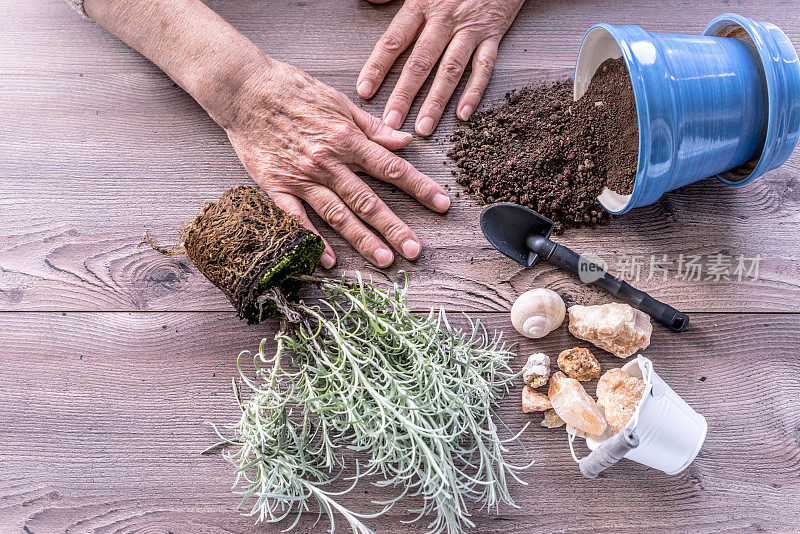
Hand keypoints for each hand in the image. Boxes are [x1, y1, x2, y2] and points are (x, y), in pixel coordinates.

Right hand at [225, 60, 450, 268]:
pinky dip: (313, 240)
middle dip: (395, 227)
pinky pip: (297, 218)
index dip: (420, 187)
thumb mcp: (339, 102)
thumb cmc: (293, 91)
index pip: (392, 167)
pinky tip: (328, 261)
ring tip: (384, 260)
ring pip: (337, 214)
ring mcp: (302, 177)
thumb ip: (373, 127)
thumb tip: (405, 140)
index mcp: (347, 139)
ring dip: (362, 239)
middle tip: (415, 250)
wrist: (244, 89)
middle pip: (368, 199)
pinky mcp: (276, 186)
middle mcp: (328, 162)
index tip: (442, 205)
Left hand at [357, 0, 524, 135]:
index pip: (394, 40)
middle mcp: (444, 19)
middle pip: (420, 61)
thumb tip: (372, 2)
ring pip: (450, 70)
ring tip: (424, 127)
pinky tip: (463, 114)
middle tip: (391, 121)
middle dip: (404, 94)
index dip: (378, 66)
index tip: (365, 90)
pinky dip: (474, 92)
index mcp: (421, 5)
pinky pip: (484, 67)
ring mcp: (470, 29)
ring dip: (436, 101)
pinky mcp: (493, 34)